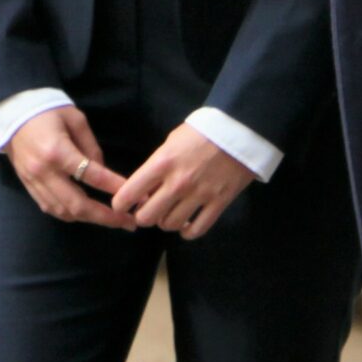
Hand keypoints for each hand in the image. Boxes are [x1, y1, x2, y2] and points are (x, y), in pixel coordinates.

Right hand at [4, 106, 134, 229]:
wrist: (12, 113)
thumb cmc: (48, 111)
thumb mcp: (76, 119)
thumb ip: (92, 147)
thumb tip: (104, 173)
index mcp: (58, 151)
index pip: (91, 176)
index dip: (114, 187)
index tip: (135, 196)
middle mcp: (44, 172)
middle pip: (77, 205)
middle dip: (105, 217)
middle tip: (128, 222)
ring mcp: (34, 182)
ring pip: (64, 212)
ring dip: (89, 219)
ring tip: (112, 220)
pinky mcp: (28, 186)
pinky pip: (50, 208)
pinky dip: (70, 215)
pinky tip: (86, 214)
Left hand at [111, 124, 253, 239]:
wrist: (240, 129)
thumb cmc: (202, 131)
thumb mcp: (172, 141)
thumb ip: (157, 166)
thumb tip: (146, 189)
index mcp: (162, 163)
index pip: (129, 193)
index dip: (121, 203)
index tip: (122, 205)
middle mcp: (177, 183)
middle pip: (147, 217)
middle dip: (143, 216)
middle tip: (148, 210)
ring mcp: (199, 195)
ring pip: (170, 225)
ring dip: (166, 222)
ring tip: (170, 213)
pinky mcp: (219, 203)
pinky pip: (197, 230)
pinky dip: (188, 232)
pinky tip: (187, 225)